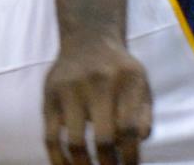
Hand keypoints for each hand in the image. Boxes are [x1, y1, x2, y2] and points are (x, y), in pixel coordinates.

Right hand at [44, 39, 152, 164]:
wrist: (89, 40)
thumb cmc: (119, 70)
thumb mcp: (139, 83)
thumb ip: (144, 112)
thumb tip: (141, 140)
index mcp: (128, 80)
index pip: (130, 127)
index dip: (130, 154)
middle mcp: (100, 83)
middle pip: (104, 137)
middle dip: (109, 164)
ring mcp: (71, 90)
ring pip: (76, 142)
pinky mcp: (50, 98)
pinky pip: (51, 137)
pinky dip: (58, 159)